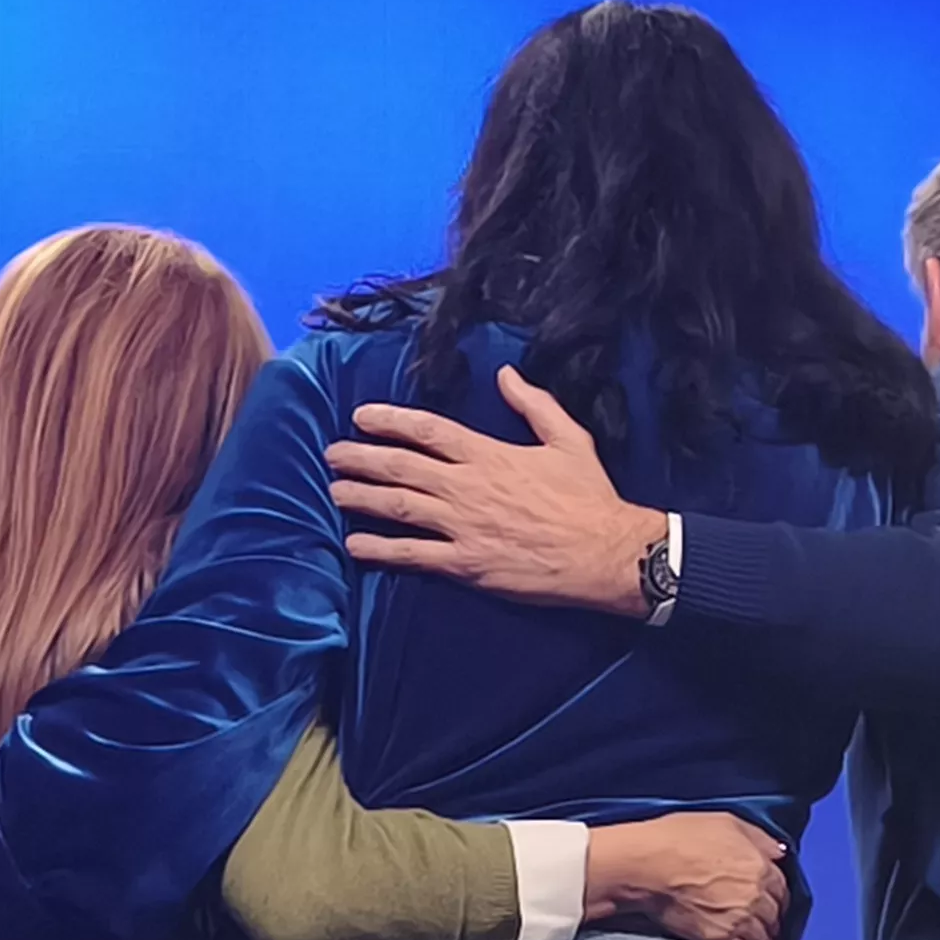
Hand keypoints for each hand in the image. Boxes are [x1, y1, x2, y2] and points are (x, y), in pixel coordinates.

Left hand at [326, 366, 656, 616]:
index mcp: (489, 454)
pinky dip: (380, 549)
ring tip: (334, 491)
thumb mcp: (569, 440)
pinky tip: (354, 544)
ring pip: (398, 506)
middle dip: (362, 457)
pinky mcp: (466, 564)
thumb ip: (534, 405)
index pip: (427, 430)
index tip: (362, 416)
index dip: (389, 420)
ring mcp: (463, 526)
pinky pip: (413, 554)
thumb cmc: (590, 498)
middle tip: (333, 454)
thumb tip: (506, 375)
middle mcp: (467, 487)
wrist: (606, 553)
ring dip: (361, 497)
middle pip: (400, 466)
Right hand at [584, 814, 788, 939]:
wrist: (646, 866)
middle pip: (776, 916)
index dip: (777, 896)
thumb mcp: (725, 822)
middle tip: (765, 923)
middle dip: (772, 920)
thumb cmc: (679, 839)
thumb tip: (779, 852)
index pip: (783, 889)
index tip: (772, 902)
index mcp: (761, 866)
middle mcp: (757, 895)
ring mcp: (740, 919)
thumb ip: (759, 838)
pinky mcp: (720, 939)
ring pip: (764, 939)